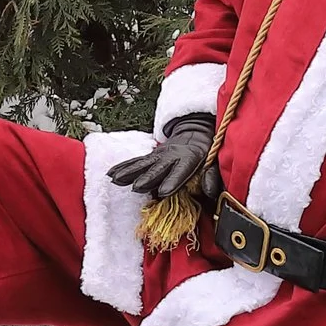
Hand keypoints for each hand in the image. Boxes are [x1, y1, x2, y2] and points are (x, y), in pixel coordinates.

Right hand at [107, 114, 221, 201]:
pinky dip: (123, 167)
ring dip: (128, 172)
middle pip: (158, 168)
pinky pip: (136, 162)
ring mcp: (158, 155)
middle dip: (147, 178)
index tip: (164, 192)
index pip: (181, 170)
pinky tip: (110, 174)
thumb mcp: (214, 162)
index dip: (173, 180)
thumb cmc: (206, 153)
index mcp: (188, 158)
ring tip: (115, 180)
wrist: (195, 133)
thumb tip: (211, 192)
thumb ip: (212, 177)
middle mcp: (171, 155)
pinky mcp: (150, 156)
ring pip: (142, 163)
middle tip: (136, 187)